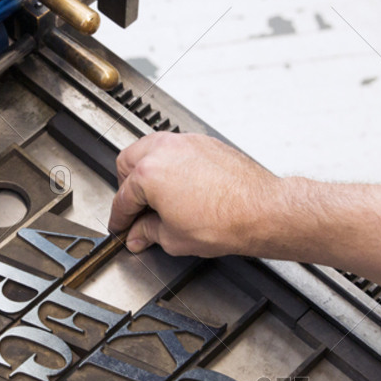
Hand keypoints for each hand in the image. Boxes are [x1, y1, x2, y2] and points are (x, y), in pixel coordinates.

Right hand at [108, 132, 282, 256]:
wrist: (260, 211)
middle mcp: (164, 150)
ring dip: (146, 169)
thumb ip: (148, 233)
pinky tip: (177, 183)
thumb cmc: (225, 222)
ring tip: (154, 194)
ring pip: (150, 148)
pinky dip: (169, 163)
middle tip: (134, 208)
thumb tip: (139, 235)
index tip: (121, 226)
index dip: (119, 217)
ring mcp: (185, 142)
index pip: (123, 197)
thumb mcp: (174, 238)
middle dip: (126, 186)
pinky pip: (175, 148)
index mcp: (148, 173)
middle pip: (128, 162)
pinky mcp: (203, 143)